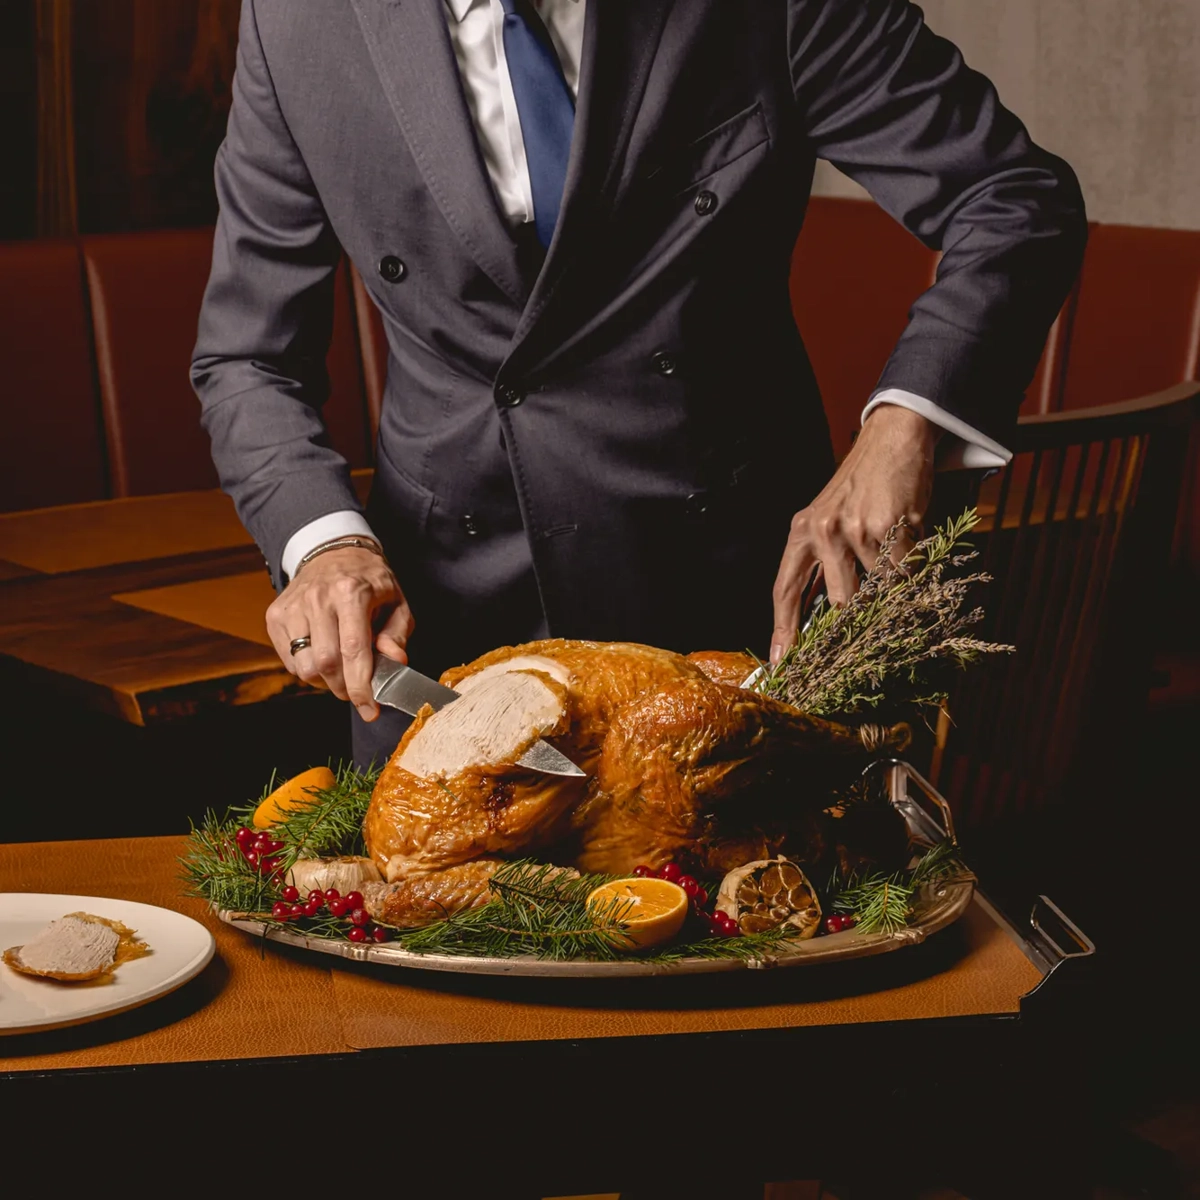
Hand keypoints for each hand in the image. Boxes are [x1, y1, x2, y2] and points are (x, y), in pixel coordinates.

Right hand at [265, 547, 414, 720]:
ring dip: (324, 681)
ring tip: (340, 670)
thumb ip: (397, 634)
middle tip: (357, 690)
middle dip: (344, 688)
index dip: (361, 686)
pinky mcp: (276, 615)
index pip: (354, 650)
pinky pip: (289, 660)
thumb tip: (395, 662)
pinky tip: (322, 656)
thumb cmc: (369, 581)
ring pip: (304, 667)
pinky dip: (307, 669)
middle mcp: (318, 598)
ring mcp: (293, 606)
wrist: (332, 552)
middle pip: (326, 664)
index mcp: (352, 593)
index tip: (369, 709)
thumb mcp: (396, 602)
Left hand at [770, 404, 935, 663]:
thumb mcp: (827, 518)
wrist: (892, 439)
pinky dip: (911, 571)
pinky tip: (911, 549)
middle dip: (852, 624)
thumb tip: (820, 616)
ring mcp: (855, 530)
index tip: (781, 662)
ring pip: (876, 589)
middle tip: (865, 637)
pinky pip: (903, 572)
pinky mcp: (889, 527)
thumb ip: (822, 562)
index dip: (783, 630)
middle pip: (836, 603)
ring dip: (890, 591)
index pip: (785, 590)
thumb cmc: (861, 484)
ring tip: (896, 571)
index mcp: (801, 532)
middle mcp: (822, 532)